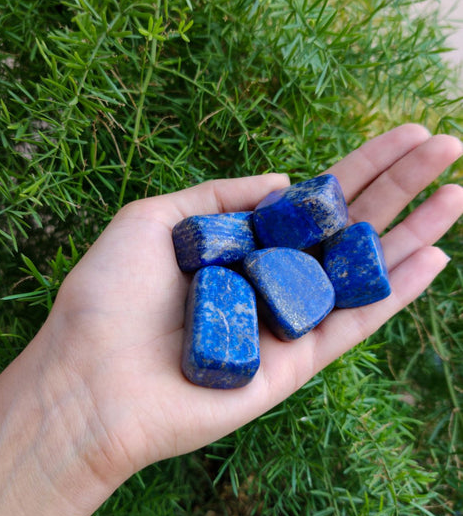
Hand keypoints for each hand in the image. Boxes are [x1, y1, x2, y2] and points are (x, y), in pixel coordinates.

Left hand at [49, 123, 462, 481]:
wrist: (90, 381)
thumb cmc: (108, 297)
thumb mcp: (155, 219)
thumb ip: (221, 195)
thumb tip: (285, 179)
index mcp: (240, 243)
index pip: (313, 198)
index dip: (358, 164)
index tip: (403, 133)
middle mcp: (270, 277)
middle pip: (346, 224)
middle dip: (399, 184)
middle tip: (449, 145)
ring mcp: (287, 320)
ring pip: (362, 269)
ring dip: (412, 230)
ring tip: (457, 192)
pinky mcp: (296, 362)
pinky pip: (355, 323)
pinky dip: (395, 292)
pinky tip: (433, 256)